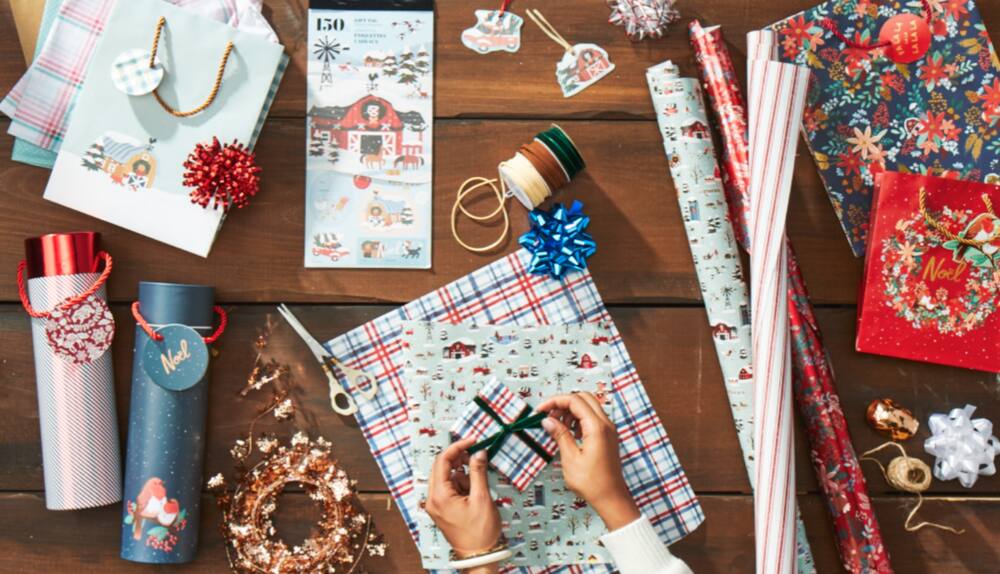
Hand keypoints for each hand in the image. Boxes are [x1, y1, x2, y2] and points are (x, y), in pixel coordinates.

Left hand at [425, 438, 502, 558]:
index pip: (442, 461)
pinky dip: (461, 486)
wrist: (478, 557)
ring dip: (462, 475)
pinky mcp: (441, 509)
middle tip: (476, 458)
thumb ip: (478, 472)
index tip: (472, 441)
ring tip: (477, 487)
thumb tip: (478, 452)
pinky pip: (449, 489)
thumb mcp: (482, 498)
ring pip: (446, 478)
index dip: (457, 447)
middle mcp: (432, 499)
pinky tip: (473, 494)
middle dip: (459, 460)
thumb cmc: (480, 532)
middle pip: (441, 467)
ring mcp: (436, 505)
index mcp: (439, 496)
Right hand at [538, 392, 640, 530]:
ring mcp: (609, 429)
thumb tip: (548, 420)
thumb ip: (560, 435)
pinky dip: (579, 419)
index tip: (541, 410)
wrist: (611, 498)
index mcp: (597, 428)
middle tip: (549, 415)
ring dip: (571, 410)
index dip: (555, 401)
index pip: (574, 400)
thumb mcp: (570, 458)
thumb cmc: (593, 483)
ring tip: (557, 425)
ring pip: (589, 406)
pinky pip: (593, 418)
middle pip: (583, 398)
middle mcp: (606, 424)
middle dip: (563, 402)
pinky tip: (569, 433)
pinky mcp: (608, 436)